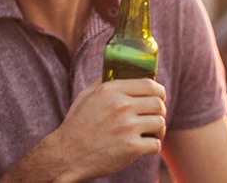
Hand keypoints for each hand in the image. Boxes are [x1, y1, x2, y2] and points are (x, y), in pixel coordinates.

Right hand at [6, 79, 165, 181]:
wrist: (66, 155)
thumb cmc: (77, 125)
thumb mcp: (86, 96)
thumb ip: (104, 83)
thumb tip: (120, 72)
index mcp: (110, 90)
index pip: (150, 84)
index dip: (159, 92)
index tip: (158, 98)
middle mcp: (120, 106)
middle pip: (159, 104)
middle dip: (159, 112)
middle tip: (153, 118)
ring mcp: (127, 127)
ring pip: (160, 123)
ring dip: (157, 130)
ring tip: (148, 134)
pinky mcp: (131, 147)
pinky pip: (156, 144)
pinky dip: (151, 147)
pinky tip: (141, 147)